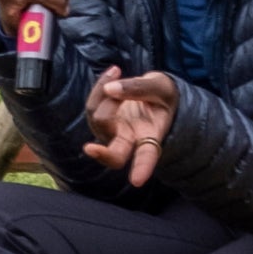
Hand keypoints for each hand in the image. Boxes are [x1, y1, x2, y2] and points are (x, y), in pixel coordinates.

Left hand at [83, 67, 181, 190]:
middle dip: (104, 155)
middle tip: (90, 149)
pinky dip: (100, 87)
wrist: (153, 92)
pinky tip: (114, 73)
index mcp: (151, 136)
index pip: (148, 155)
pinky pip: (93, 105)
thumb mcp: (160, 86)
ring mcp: (113, 132)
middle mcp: (130, 140)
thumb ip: (139, 87)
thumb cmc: (162, 95)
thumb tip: (110, 89)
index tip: (137, 181)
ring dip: (104, 93)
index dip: (143, 168)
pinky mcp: (100, 121)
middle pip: (115, 156)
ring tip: (118, 72)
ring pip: (98, 118)